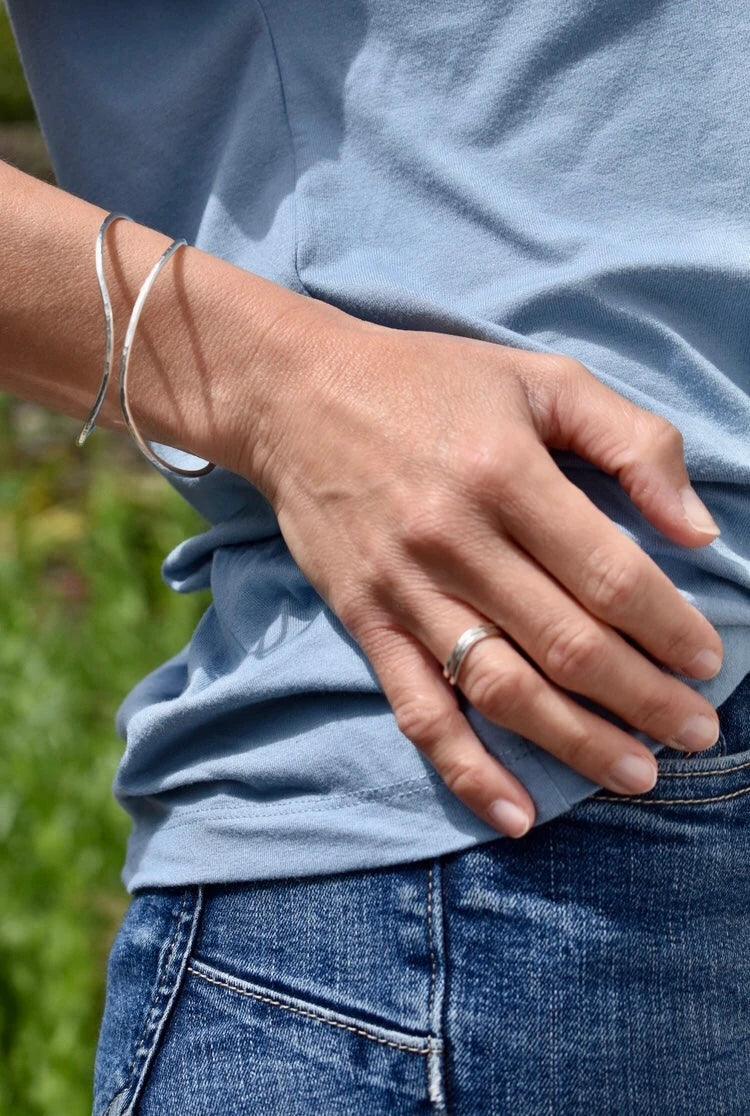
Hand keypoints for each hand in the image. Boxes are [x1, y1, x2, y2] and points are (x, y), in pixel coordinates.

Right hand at [237, 305, 723, 837]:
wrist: (297, 394)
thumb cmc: (430, 382)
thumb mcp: (541, 380)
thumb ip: (632, 442)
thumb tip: (697, 530)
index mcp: (507, 474)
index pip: (608, 573)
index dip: (669, 627)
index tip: (709, 661)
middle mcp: (455, 540)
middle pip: (566, 644)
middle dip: (644, 699)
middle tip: (697, 733)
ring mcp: (405, 589)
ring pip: (501, 688)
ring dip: (576, 742)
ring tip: (637, 776)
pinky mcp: (366, 620)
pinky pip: (418, 709)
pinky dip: (467, 768)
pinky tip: (515, 814)